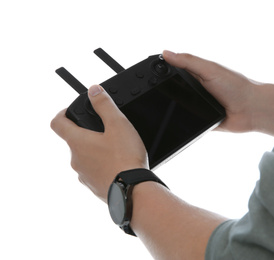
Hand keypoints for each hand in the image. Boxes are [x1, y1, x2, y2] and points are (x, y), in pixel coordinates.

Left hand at [51, 85, 147, 201]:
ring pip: (85, 158)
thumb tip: (93, 90)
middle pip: (74, 141)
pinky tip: (118, 166)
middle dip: (87, 134)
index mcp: (77, 142)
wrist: (133, 191)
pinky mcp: (93, 187)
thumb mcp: (118, 124)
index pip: (57, 123)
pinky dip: (102, 167)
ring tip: (115, 150)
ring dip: (95, 152)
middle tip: (106, 132)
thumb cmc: (125, 158)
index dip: (62, 114)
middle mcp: (76, 160)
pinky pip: (94, 173)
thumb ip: (104, 105)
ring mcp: (83, 175)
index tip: (71, 112)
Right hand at [162, 51, 273, 135]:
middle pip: (173, 90)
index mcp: (197, 74)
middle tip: (156, 95)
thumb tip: (166, 53)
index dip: (163, 71)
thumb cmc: (236, 86)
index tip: (151, 73)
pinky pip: (187, 121)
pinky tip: (178, 121)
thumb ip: (188, 62)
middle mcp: (197, 89)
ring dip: (174, 108)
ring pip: (178, 107)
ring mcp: (198, 105)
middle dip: (165, 93)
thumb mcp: (210, 70)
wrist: (251, 110)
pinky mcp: (201, 120)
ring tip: (167, 109)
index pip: (174, 70)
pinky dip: (182, 121)